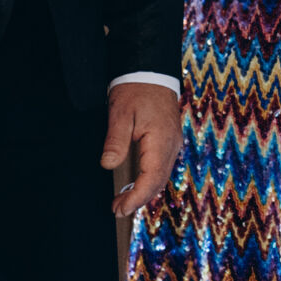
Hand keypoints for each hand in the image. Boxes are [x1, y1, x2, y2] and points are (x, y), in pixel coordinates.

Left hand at [103, 79, 181, 215]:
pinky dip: (149, 181)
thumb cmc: (135, 89)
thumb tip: (107, 165)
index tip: (120, 209)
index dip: (136, 198)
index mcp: (160, 140)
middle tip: (117, 209)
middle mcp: (171, 145)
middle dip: (139, 200)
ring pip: (161, 176)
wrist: (152, 71)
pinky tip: (135, 185)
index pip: (151, 179)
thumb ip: (115, 141)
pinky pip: (162, 167)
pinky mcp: (169, 141)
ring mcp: (172, 143)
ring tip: (123, 202)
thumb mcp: (120, 113)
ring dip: (144, 192)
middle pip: (158, 182)